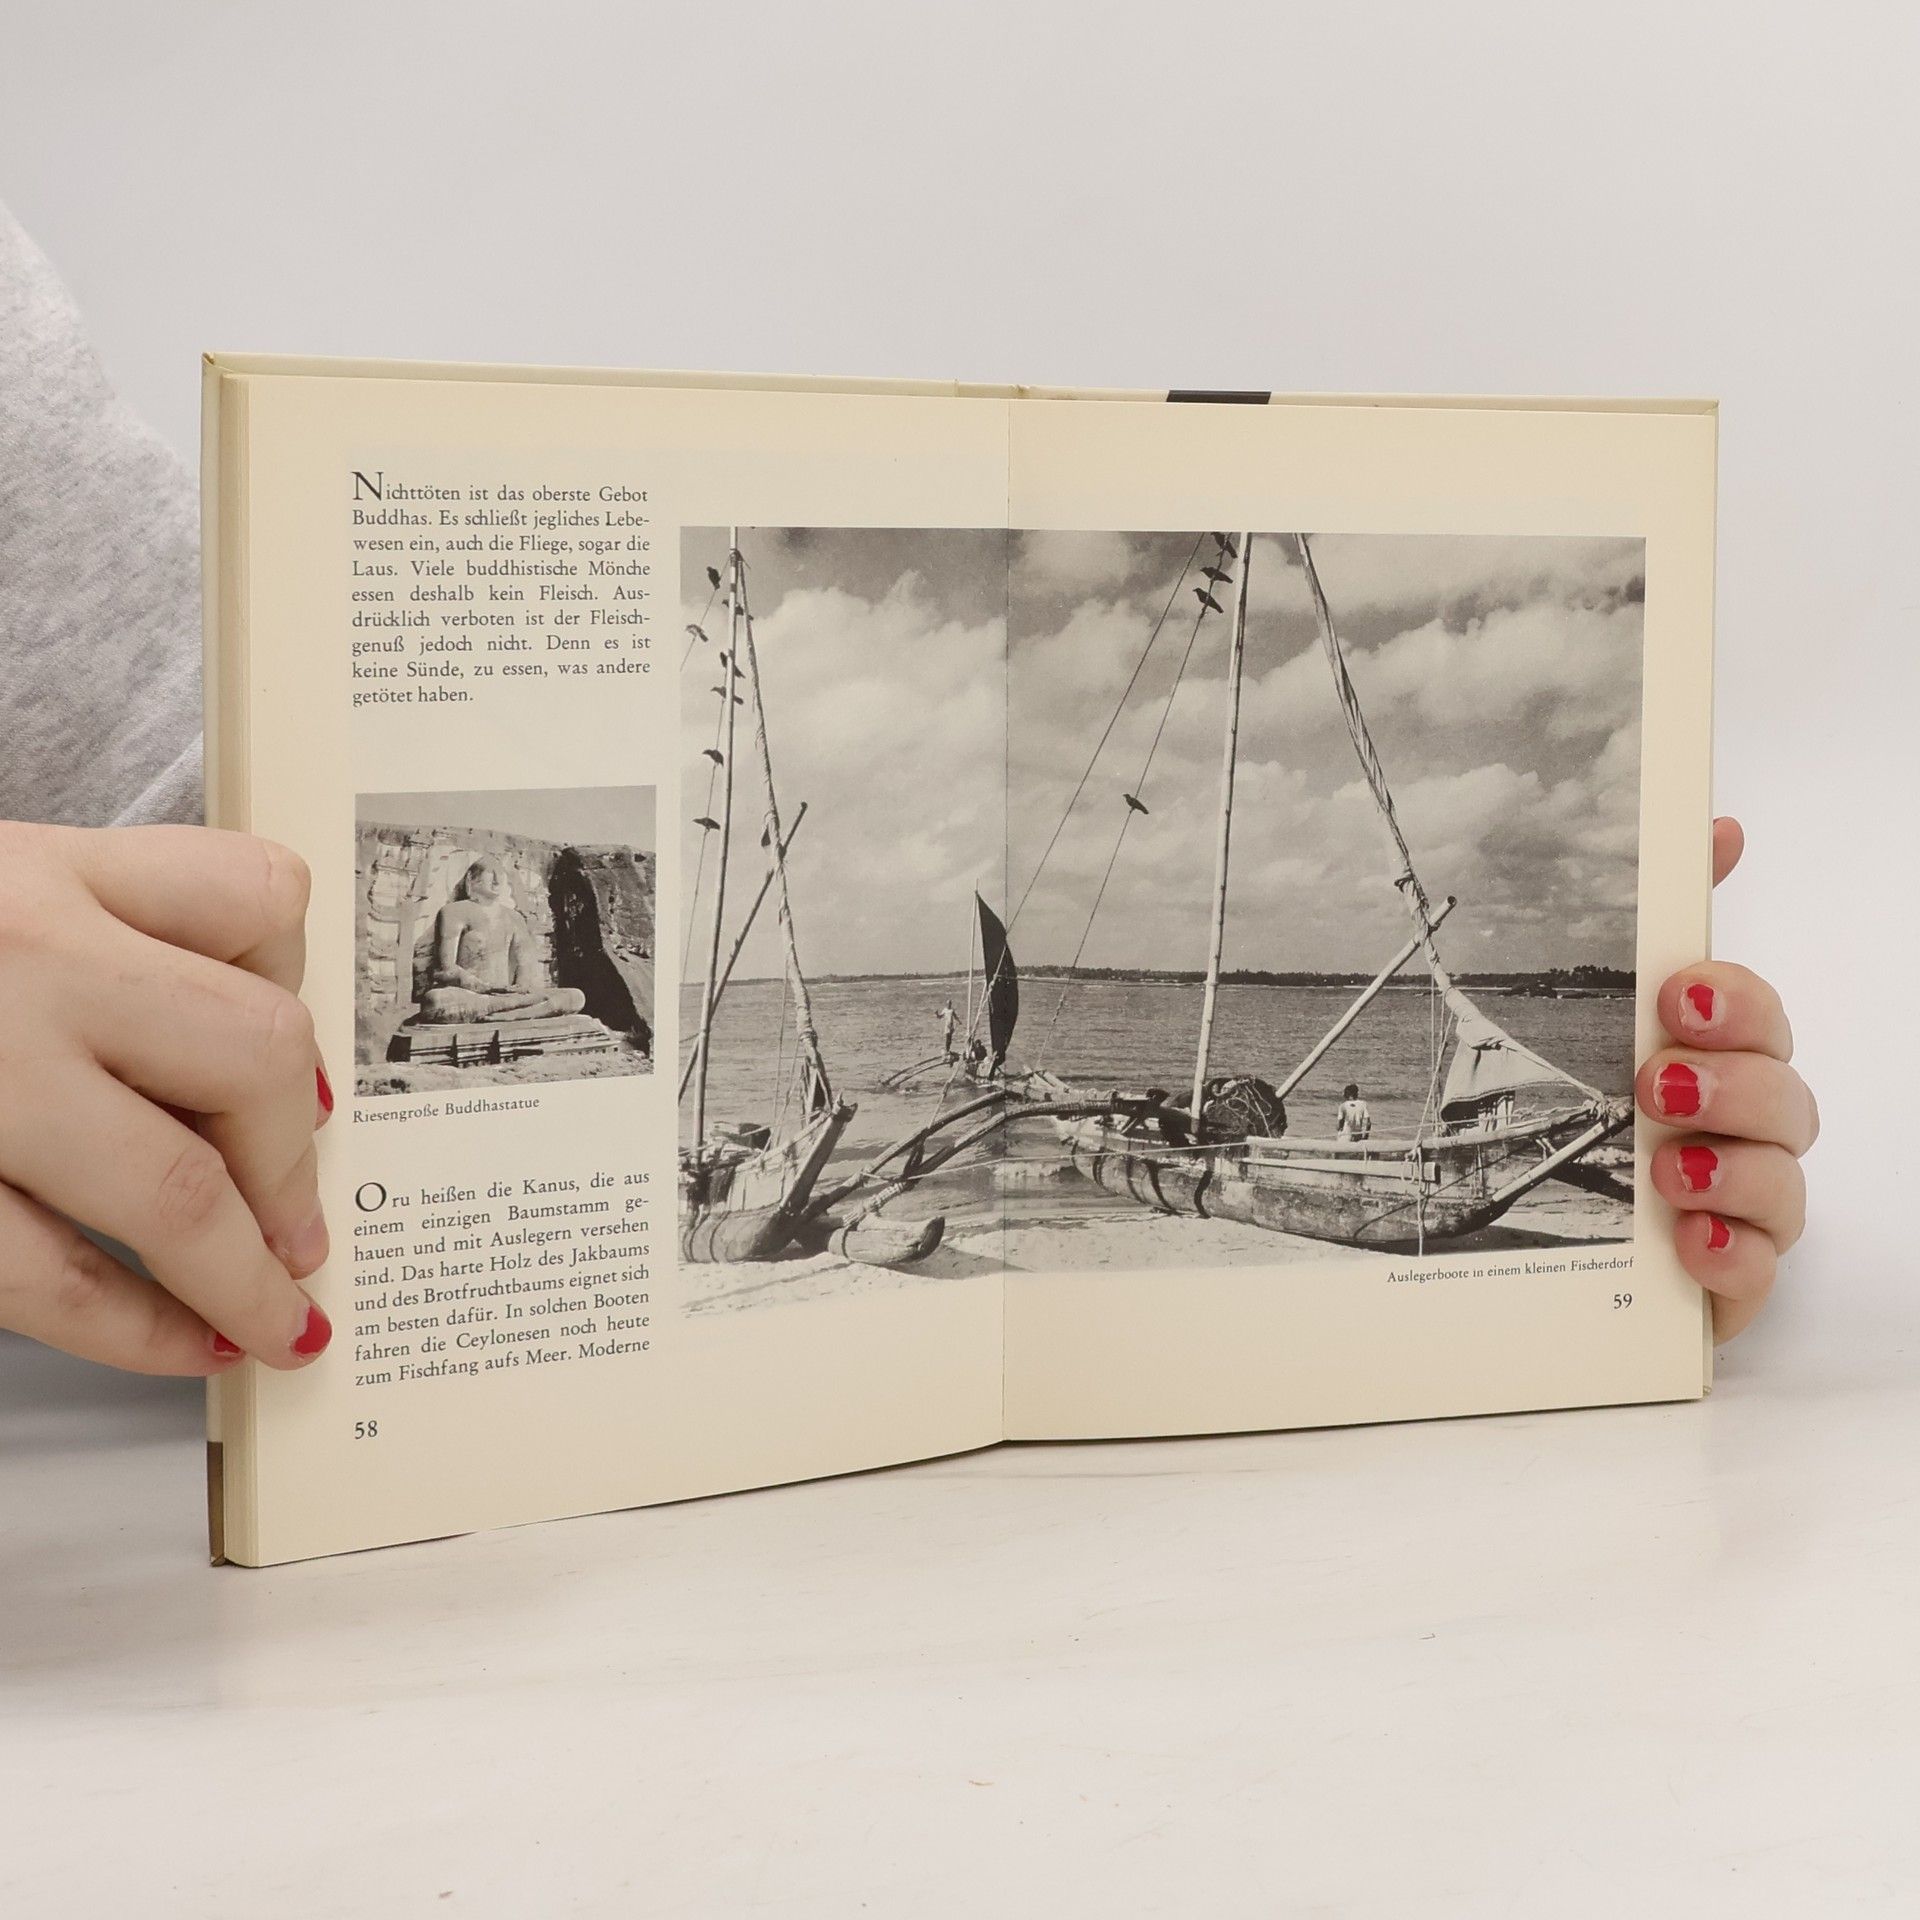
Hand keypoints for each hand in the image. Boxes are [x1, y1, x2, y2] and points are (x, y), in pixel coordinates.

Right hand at [0, 821, 331, 1373]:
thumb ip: (100, 939)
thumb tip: (255, 1070)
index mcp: (45, 872)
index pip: (255, 898)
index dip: (302, 988)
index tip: (304, 1072)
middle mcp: (25, 960)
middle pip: (255, 1051)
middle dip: (294, 1159)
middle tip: (305, 1224)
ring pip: (173, 1187)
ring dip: (248, 1274)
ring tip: (277, 1318)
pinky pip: (49, 1275)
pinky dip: (138, 1328)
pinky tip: (183, 1345)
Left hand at [1638, 817, 1815, 1340]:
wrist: (1567, 1245)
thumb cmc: (1610, 1119)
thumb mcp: (1610, 1018)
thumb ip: (1662, 923)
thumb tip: (1716, 825)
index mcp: (1724, 1063)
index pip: (1762, 1019)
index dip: (1737, 1002)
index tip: (1680, 994)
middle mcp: (1748, 1134)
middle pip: (1785, 1100)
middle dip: (1732, 1087)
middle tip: (1657, 1085)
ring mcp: (1746, 1211)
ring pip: (1782, 1186)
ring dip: (1728, 1171)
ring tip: (1664, 1171)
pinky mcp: (1730, 1281)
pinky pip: (1758, 1274)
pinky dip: (1730, 1257)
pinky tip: (1688, 1243)